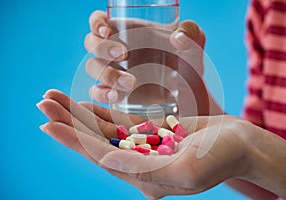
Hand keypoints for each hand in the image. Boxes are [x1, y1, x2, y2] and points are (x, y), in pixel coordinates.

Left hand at [37, 89, 250, 198]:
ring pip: (104, 130)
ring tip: (55, 98)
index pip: (100, 157)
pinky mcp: (152, 134)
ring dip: (80, 115)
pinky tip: (83, 106)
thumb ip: (144, 168)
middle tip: (43, 102)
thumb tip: (105, 159)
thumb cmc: (222, 157)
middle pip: (96, 142)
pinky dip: (101, 114)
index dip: (73, 139)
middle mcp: (140, 165)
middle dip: (69, 122)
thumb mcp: (185, 170)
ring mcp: (144, 148)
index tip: (47, 123)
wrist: (242, 144)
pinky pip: (121, 124)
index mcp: (146, 179)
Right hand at [84, 11, 207, 115]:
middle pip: (92, 43)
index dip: (97, 23)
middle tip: (123, 54)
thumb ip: (191, 33)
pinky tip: (117, 97)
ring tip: (131, 83)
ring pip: (93, 67)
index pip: (101, 22)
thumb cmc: (188, 64)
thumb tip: (177, 38)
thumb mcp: (194, 45)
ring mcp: (113, 73)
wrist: (189, 95)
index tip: (107, 30)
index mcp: (130, 33)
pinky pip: (96, 92)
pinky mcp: (114, 93)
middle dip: (102, 47)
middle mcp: (117, 51)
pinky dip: (102, 94)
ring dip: (106, 73)